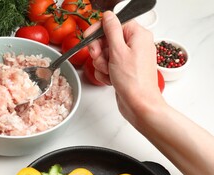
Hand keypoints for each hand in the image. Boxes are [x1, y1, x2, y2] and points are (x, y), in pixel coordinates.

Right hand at [84, 11, 165, 125]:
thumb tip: (108, 15)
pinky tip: (110, 79)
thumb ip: (111, 30)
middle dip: (99, 51)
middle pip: (106, 39)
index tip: (89, 40)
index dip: (98, 31)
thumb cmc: (133, 81)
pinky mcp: (123, 69)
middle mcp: (134, 44)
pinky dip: (105, 73)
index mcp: (137, 35)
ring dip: (101, 64)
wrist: (139, 105)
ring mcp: (129, 57)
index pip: (113, 23)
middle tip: (99, 58)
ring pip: (104, 53)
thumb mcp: (118, 51)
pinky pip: (107, 65)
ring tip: (109, 72)